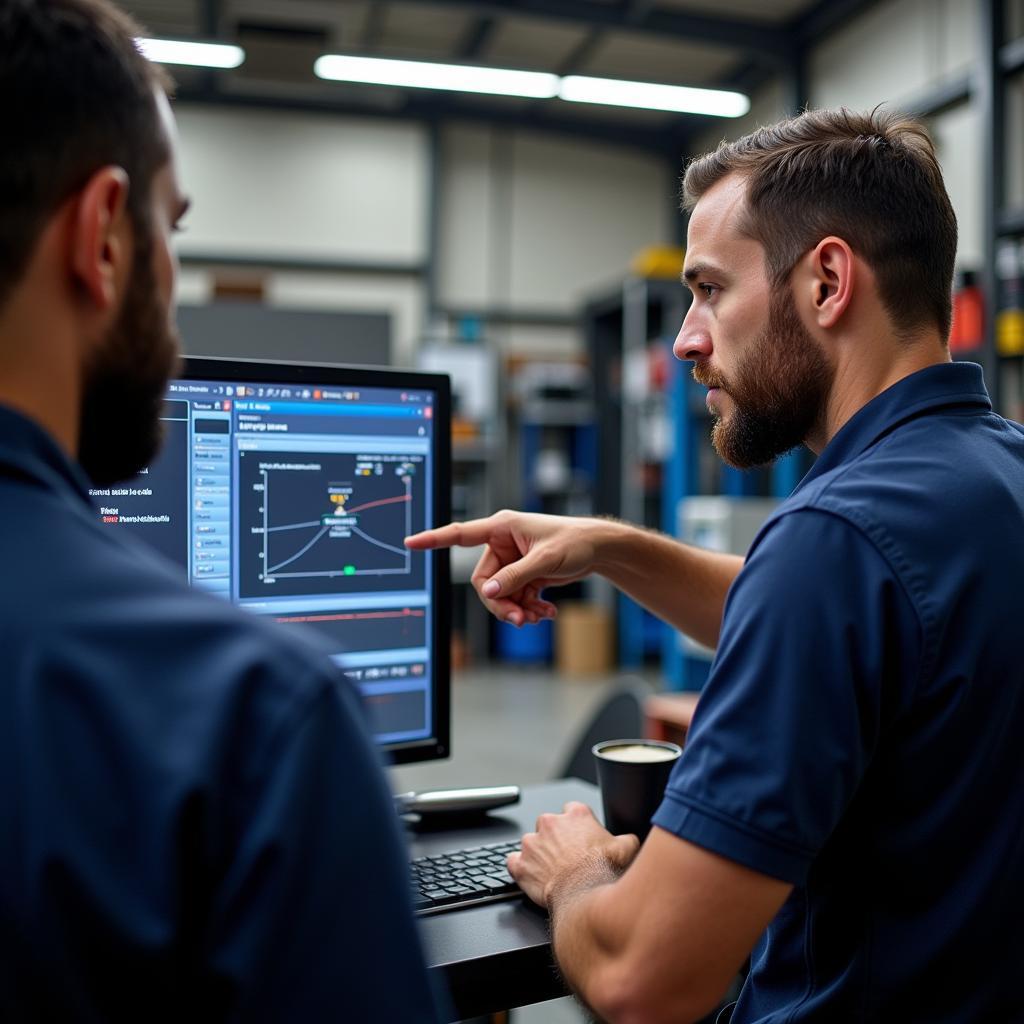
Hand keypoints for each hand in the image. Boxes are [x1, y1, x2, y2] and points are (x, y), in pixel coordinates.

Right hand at [405, 511, 601, 626]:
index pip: (460, 535)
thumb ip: (516, 577)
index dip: (434, 539)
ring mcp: (513, 561)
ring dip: (516, 610)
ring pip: (499, 595)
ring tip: (537, 618)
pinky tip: (546, 613)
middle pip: (484, 582)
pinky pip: (514, 597)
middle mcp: (503, 544)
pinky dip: (528, 608)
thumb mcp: (545, 560)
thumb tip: (489, 593)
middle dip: (501, 604)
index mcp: (501, 528)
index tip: (411, 542)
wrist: (599, 550)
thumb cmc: (575, 542)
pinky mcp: (524, 575)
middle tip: (520, 620)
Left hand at [508, 802, 639, 908]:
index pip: (572, 811)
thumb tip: (631, 840)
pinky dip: (520, 868)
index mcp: (575, 815)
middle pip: (549, 825)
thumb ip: (626, 839)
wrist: (583, 894)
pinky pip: (513, 862)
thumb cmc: (602, 871)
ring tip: (551, 870)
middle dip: (556, 838)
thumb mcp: (626, 848)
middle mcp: (550, 823)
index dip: (577, 826)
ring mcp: (532, 843)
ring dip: (539, 854)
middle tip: (567, 857)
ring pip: (531, 843)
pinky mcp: (520, 864)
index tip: (580, 838)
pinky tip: (531, 876)